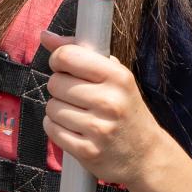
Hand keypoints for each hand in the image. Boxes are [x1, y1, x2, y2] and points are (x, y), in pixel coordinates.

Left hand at [40, 30, 162, 186]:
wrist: (147, 155)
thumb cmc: (124, 107)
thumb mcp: (113, 74)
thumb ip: (78, 51)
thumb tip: (44, 36)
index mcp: (117, 77)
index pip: (67, 56)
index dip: (58, 59)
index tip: (64, 67)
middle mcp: (109, 102)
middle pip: (55, 83)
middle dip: (60, 87)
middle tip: (76, 94)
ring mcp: (99, 129)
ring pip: (51, 107)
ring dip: (58, 109)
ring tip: (77, 113)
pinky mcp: (88, 152)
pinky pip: (52, 129)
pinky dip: (56, 127)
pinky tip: (73, 128)